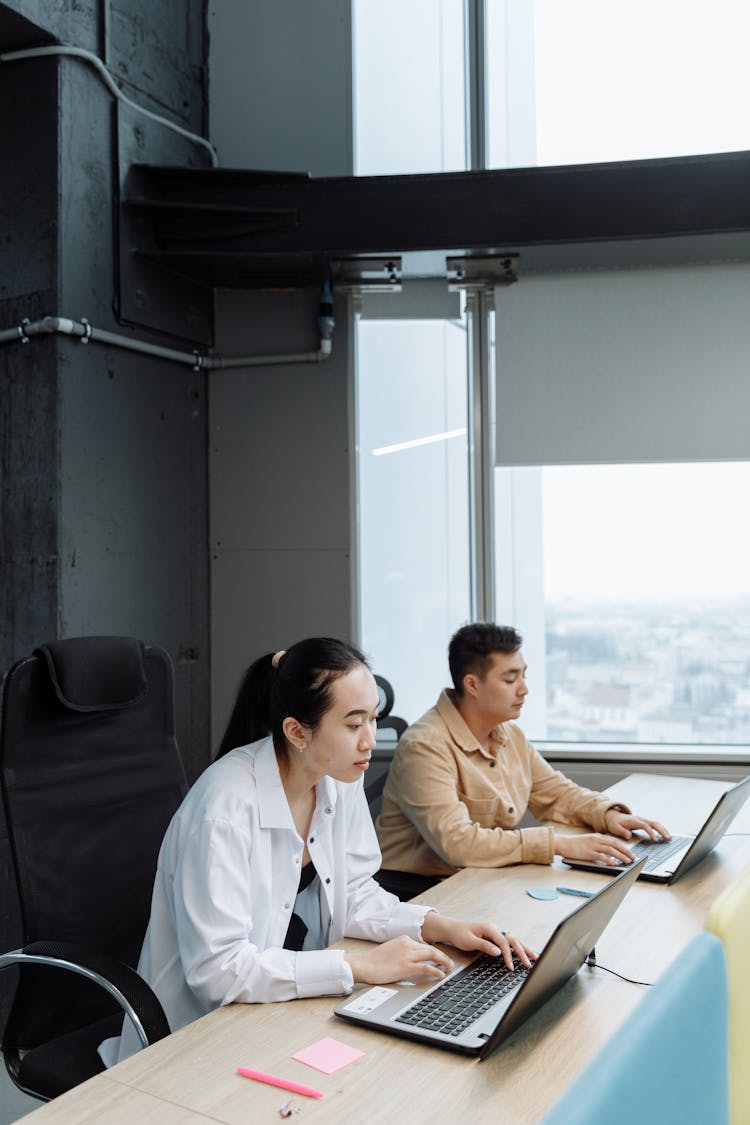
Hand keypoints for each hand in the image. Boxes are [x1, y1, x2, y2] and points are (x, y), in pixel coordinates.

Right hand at [344, 934, 454, 984]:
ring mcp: (408, 955)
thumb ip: (402, 952)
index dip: (435, 953)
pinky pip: (426, 967)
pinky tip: (440, 975)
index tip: (440, 958)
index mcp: (404, 940)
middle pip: (431, 949)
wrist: (363, 964)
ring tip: (449, 969)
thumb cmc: (374, 961)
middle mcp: (408, 944)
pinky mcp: (406, 966)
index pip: (424, 946)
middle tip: (450, 964)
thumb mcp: (390, 950)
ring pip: (432, 955)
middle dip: (443, 957)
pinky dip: (436, 971)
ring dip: (443, 962)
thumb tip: (412, 960)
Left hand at [421, 913, 536, 969]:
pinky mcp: (495, 936)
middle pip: (513, 939)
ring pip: (514, 940)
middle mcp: (495, 928)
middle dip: (523, 952)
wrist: (452, 928)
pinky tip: (525, 953)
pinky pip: (510, 942)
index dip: (509, 955)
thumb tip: (498, 952)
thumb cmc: (459, 934)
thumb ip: (484, 946)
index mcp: (489, 928)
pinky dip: (519, 947)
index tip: (511, 967)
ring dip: (524, 948)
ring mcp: (496, 932)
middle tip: (530, 964)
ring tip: (535, 958)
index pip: (504, 942)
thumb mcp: (469, 941)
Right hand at [554, 831, 635, 866]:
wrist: (563, 843)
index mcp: (597, 836)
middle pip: (615, 844)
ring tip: (628, 861)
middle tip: (633, 858)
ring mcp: (593, 846)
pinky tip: (615, 864)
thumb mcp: (588, 840)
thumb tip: (608, 851)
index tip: (630, 853)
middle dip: (626, 851)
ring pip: (611, 850)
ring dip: (621, 856)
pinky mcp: (589, 852)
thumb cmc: (575, 844)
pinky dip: (609, 860)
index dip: (624, 847)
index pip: (614, 841)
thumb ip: (598, 843)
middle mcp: (597, 839)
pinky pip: (602, 856)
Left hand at [604, 809, 669, 841]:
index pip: (645, 826)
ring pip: (655, 823)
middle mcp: (640, 819)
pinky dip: (660, 829)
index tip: (656, 840)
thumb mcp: (615, 828)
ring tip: (669, 838)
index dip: (651, 833)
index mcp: (634, 820)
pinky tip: (664, 835)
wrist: (613, 817)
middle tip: (668, 838)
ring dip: (663, 830)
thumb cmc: (614, 823)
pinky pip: (654, 825)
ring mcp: (642, 820)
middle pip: (654, 823)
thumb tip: (629, 835)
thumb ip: (622, 831)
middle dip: (662, 830)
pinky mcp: (644, 822)